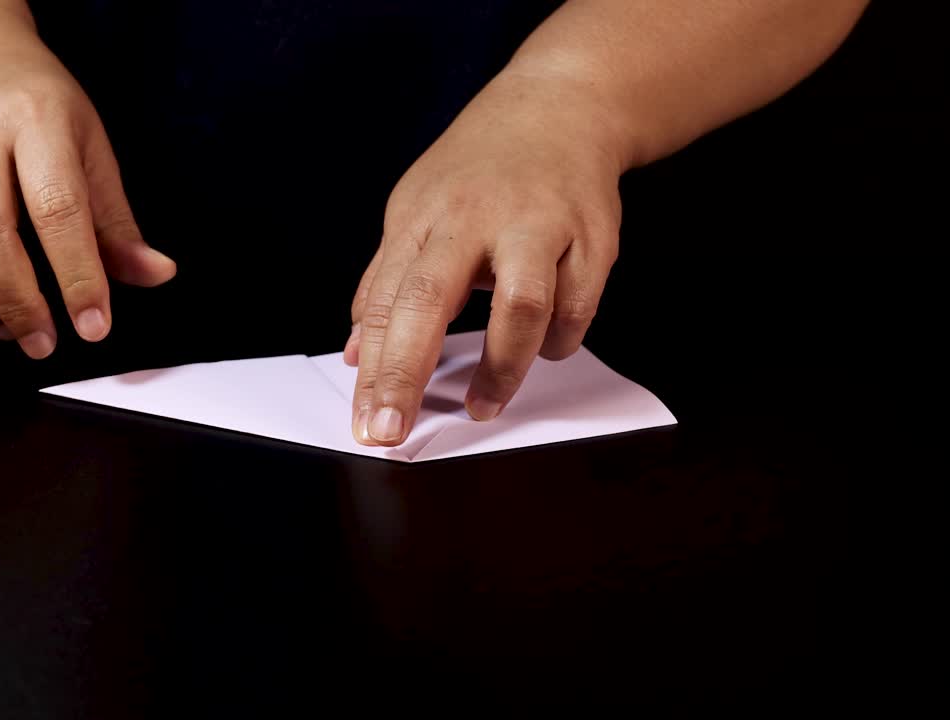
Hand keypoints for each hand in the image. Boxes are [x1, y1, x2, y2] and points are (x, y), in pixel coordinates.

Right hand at [0, 30, 174, 357]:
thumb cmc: (36, 108)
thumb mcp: (91, 147)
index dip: (78, 275)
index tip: (94, 324)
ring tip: (8, 326)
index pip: (58, 208)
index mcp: (35, 120)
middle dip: (18, 302)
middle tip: (44, 342)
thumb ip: (116, 220)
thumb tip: (154, 274)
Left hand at [344, 70, 627, 445]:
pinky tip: (546, 347)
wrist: (561, 104)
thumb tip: (355, 354)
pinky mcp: (593, 234)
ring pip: (522, 304)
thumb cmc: (480, 168)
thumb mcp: (415, 209)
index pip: (385, 302)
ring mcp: (539, 223)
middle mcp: (476, 218)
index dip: (373, 369)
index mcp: (424, 217)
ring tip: (484, 403)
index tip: (366, 423)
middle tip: (394, 429)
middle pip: (431, 300)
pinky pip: (579, 305)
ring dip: (502, 366)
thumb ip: (386, 283)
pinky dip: (560, 339)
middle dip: (407, 372)